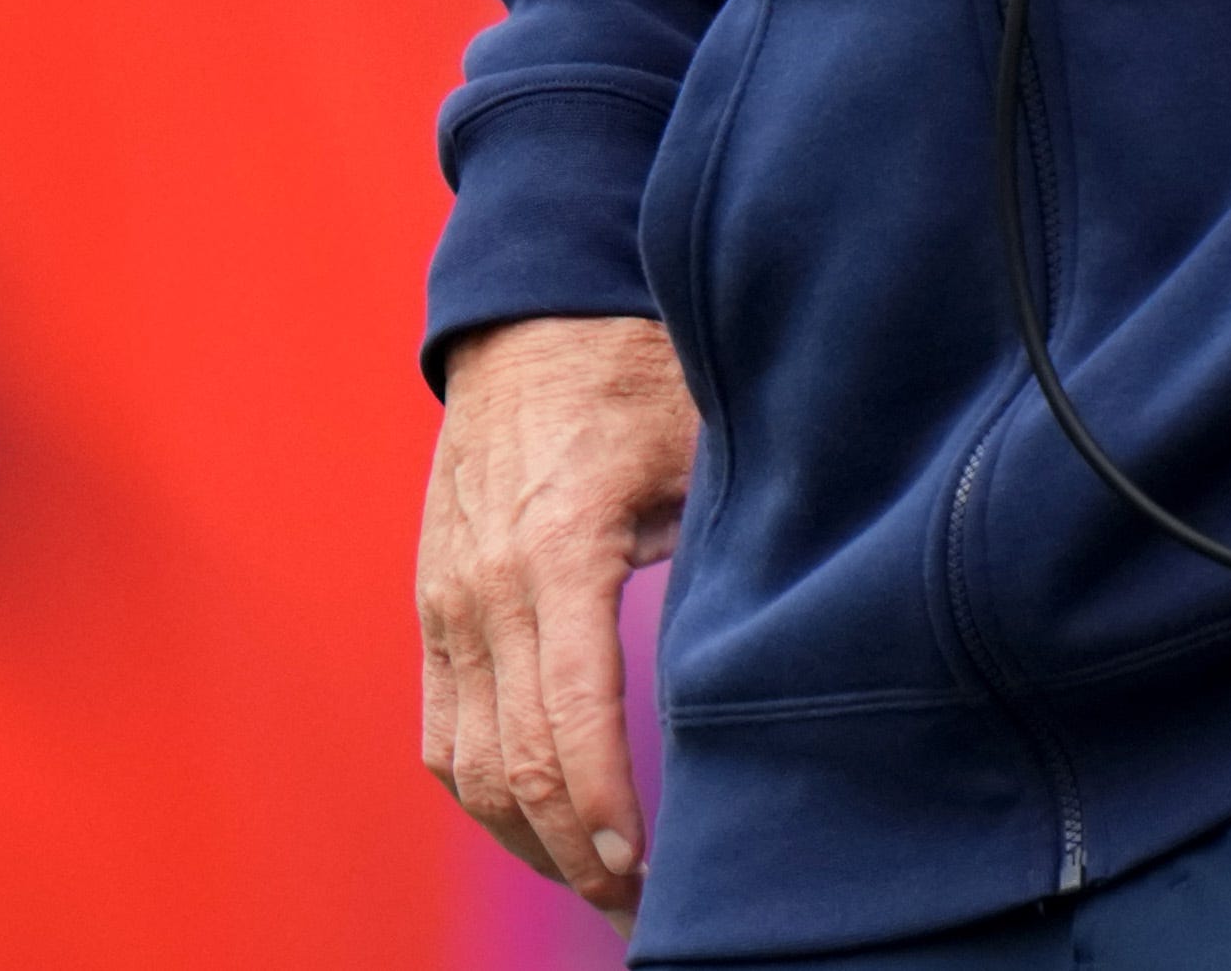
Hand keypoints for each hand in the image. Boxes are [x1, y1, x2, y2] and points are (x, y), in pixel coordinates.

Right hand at [418, 315, 697, 919]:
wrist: (529, 320)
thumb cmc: (633, 375)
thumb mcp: (700, 445)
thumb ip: (729, 543)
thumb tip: (799, 640)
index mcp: (557, 549)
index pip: (568, 720)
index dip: (602, 815)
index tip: (645, 876)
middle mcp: (485, 587)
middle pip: (512, 766)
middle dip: (573, 855)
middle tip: (642, 910)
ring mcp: (446, 601)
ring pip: (466, 765)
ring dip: (525, 841)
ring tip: (598, 884)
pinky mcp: (431, 606)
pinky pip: (442, 732)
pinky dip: (484, 795)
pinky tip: (542, 828)